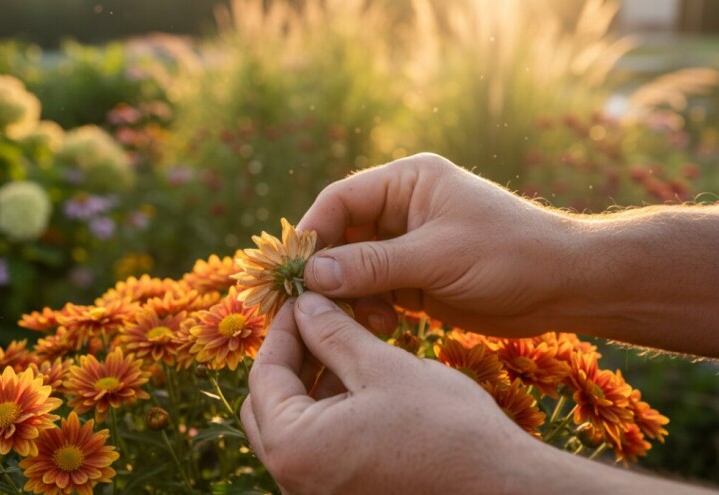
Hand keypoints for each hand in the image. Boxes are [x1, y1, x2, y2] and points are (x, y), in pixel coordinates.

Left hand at [241, 292, 540, 494]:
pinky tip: (359, 382)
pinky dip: (327, 412)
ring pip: (293, 426)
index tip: (303, 300)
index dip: (283, 329)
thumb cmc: (447, 428)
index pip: (264, 375)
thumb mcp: (382, 367)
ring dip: (310, 384)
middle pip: (268, 405)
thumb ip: (332, 334)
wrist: (503, 488)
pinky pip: (318, 448)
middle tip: (318, 322)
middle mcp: (294, 479)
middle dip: (290, 358)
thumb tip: (303, 306)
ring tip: (343, 344)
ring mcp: (317, 492)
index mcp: (294, 448)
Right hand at [299, 153, 576, 336]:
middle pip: (342, 236)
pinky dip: (370, 309)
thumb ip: (374, 265)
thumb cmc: (509, 254)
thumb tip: (313, 273)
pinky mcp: (415, 278)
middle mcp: (401, 210)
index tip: (293, 269)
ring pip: (354, 269)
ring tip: (364, 320)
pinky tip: (385, 325)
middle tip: (311, 306)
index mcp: (407, 182)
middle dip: (328, 271)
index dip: (313, 232)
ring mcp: (407, 246)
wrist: (563, 286)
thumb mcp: (437, 257)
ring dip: (350, 295)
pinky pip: (374, 291)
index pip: (342, 200)